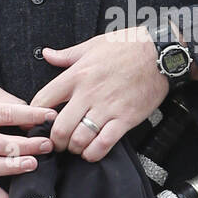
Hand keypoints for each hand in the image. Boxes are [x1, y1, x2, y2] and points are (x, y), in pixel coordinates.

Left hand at [32, 27, 171, 162]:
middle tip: (59, 143)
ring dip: (74, 149)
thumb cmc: (128, 46)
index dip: (35, 117)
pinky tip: (91, 152)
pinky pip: (102, 145)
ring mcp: (107, 108)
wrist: (162, 51)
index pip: (43, 100)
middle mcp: (88, 93)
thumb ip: (67, 55)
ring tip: (76, 147)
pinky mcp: (124, 119)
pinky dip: (93, 154)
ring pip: (79, 140)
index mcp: (77, 74)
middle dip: (55, 142)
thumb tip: (46, 54)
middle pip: (59, 129)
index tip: (38, 124)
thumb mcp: (94, 44)